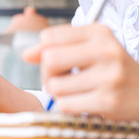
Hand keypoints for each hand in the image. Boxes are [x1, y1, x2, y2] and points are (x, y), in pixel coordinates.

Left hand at [23, 23, 138, 119]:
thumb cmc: (113, 68)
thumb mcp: (90, 48)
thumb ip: (57, 47)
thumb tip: (26, 54)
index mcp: (99, 33)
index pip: (49, 37)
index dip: (42, 52)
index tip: (50, 60)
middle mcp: (106, 50)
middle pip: (49, 59)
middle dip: (46, 73)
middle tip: (57, 79)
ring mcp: (109, 77)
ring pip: (55, 85)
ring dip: (57, 92)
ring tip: (72, 91)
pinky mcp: (108, 101)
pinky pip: (65, 104)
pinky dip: (67, 105)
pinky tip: (80, 102)